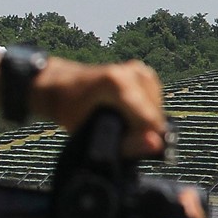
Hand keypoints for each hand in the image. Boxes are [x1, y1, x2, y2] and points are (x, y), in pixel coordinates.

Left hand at [30, 58, 168, 158]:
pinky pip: (154, 101)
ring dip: (144, 122)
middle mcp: (133, 73)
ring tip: (119, 123)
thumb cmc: (69, 108)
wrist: (60, 82)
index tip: (124, 146)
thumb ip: (124, 143)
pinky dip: (144, 111)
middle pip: (155, 115)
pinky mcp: (143, 72)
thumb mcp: (88, 130)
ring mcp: (140, 71)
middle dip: (142, 131)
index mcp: (118, 85)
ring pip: (157, 109)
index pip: (149, 120)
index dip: (140, 140)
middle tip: (117, 134)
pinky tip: (127, 113)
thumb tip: (156, 146)